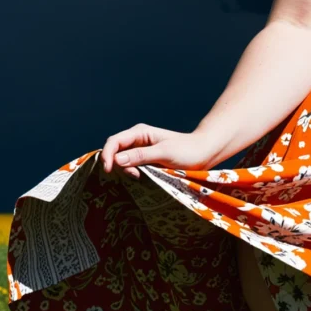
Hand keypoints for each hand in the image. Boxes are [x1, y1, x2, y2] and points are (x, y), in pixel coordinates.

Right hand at [100, 124, 219, 179]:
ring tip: (140, 177)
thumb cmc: (187, 151)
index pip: (114, 141)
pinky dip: (132, 173)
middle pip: (114, 152)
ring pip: (121, 161)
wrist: (204, 154)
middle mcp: (137, 140)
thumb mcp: (164, 153)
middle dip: (117, 164)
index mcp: (140, 132)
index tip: (109, 169)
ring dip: (126, 170)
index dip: (107, 154)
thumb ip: (140, 155)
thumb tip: (116, 160)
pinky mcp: (145, 161)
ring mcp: (140, 151)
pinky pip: (131, 167)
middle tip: (134, 175)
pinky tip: (142, 178)